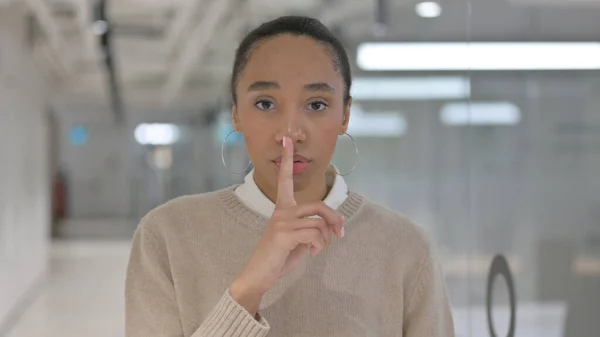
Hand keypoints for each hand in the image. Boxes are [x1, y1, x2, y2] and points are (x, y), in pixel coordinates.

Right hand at [231, 136, 344, 301]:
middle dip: (335, 219)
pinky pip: (315, 234)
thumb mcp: (300, 240)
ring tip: (317, 249)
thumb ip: (313, 228)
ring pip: (319, 222)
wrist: (259, 276)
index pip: (285, 180)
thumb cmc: (279, 257)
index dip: (287, 160)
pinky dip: (319, 246)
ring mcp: (281, 221)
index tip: (286, 140)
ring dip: (326, 239)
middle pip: (318, 205)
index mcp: (282, 209)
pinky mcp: (284, 234)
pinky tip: (312, 253)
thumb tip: (335, 226)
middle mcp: (281, 211)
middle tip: (341, 234)